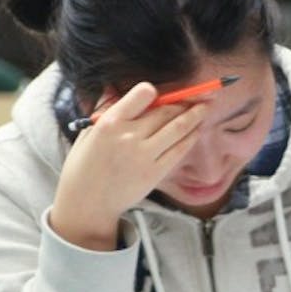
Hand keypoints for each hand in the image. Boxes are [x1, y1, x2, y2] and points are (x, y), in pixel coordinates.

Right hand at [50, 82, 208, 249]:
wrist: (87, 202)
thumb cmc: (85, 164)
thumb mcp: (89, 131)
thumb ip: (107, 110)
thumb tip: (120, 89)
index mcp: (110, 122)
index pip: (142, 94)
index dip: (156, 91)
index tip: (163, 91)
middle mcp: (129, 137)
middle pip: (166, 111)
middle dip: (186, 100)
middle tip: (199, 95)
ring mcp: (144, 156)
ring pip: (178, 128)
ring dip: (195, 115)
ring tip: (205, 107)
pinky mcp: (155, 173)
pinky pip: (179, 150)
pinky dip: (191, 137)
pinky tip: (196, 130)